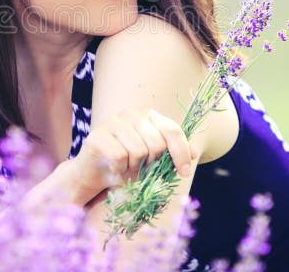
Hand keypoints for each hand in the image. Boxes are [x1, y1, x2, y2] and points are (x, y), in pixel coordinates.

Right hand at [65, 108, 199, 204]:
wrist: (94, 174)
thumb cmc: (127, 166)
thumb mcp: (154, 161)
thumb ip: (173, 154)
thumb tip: (194, 152)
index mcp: (148, 116)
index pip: (172, 130)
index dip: (181, 152)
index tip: (185, 173)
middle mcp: (131, 114)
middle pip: (156, 143)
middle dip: (152, 164)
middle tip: (141, 169)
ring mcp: (113, 122)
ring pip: (138, 151)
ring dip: (134, 168)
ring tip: (126, 168)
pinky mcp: (98, 135)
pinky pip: (120, 157)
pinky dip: (119, 170)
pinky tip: (113, 169)